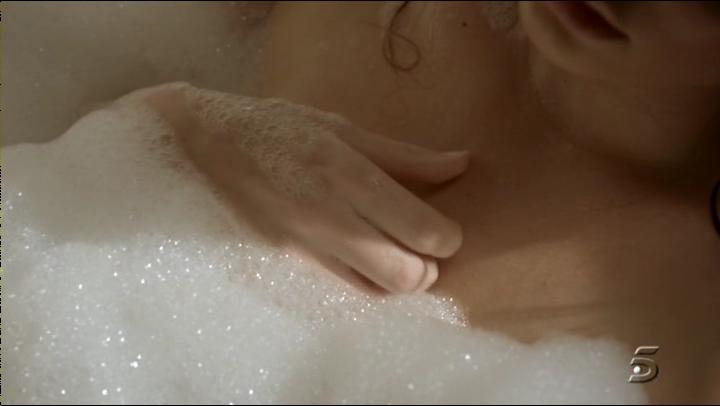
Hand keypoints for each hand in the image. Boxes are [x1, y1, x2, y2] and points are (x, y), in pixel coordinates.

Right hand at [134, 83, 468, 292]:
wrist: (206, 144)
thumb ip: (406, 156)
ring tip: (393, 253)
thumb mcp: (343, 128)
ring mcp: (303, 247)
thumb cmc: (279, 128)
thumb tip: (461, 163)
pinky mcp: (286, 264)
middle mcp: (328, 218)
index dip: (449, 239)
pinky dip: (365, 283)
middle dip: (428, 270)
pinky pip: (342, 291)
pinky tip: (362, 259)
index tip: (446, 232)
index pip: (422, 231)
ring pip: (374, 292)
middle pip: (405, 276)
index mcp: (348, 175)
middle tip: (423, 250)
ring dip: (397, 280)